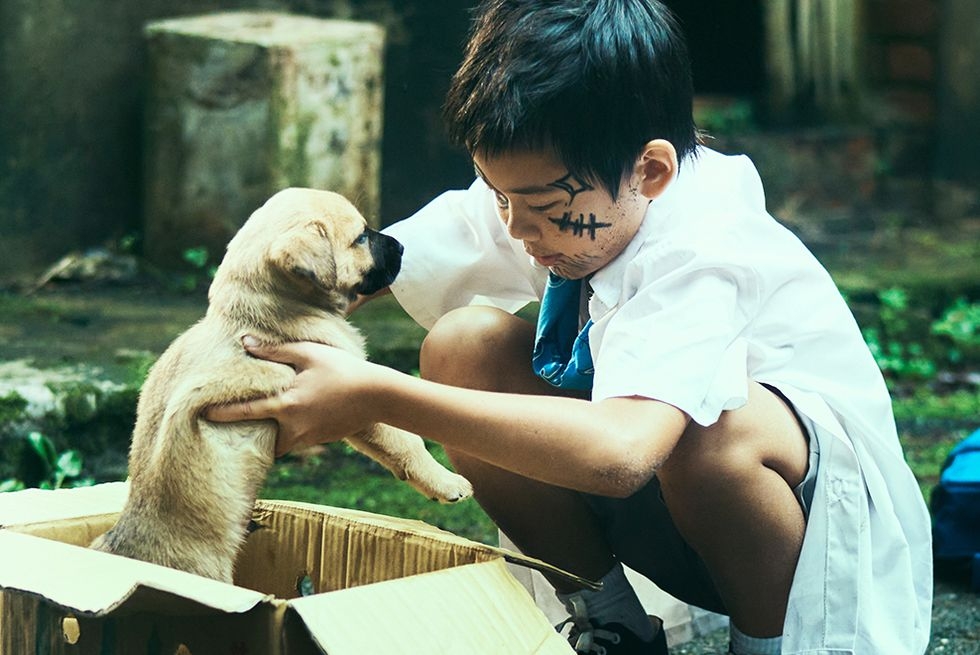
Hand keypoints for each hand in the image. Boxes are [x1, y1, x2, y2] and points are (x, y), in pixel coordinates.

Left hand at [204, 337, 383, 456]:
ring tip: (266, 423)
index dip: (222, 413)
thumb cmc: (343, 369)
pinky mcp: (321, 440)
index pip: (246, 411)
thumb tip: (244, 343)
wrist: (378, 396)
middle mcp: (294, 427)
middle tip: (235, 429)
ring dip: (272, 435)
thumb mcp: (309, 353)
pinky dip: (291, 433)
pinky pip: (298, 440)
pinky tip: (295, 419)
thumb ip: (274, 351)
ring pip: (280, 443)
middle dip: (250, 436)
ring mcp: (309, 437)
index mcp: (286, 405)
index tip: (202, 414)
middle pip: (262, 439)